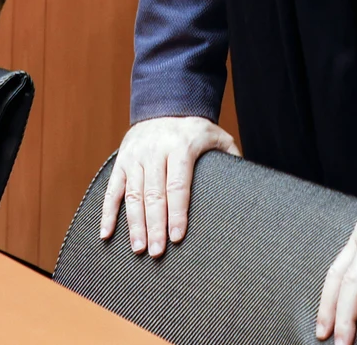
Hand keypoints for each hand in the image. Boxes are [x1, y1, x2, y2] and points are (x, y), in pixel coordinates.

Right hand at [99, 116, 239, 257]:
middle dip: (155, 225)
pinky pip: (112, 189)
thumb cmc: (196, 130)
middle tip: (157, 252)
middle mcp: (154, 151)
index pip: (178, 185)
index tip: (176, 236)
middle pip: (154, 194)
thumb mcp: (218, 137)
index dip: (177, 212)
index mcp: (180, 146)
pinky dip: (107, 213)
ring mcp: (135, 156)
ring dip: (134, 224)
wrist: (164, 105)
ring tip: (138, 249)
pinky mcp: (121, 161)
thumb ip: (231, 160)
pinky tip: (107, 234)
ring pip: (132, 194)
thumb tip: (248, 186)